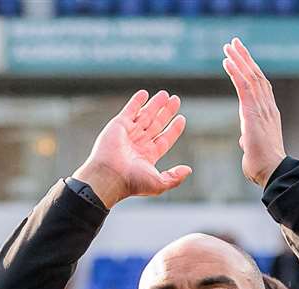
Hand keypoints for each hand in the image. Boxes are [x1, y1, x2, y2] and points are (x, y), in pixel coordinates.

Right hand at [72, 90, 190, 208]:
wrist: (110, 175)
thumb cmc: (133, 182)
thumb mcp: (159, 184)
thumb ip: (174, 177)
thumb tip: (188, 170)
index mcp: (149, 156)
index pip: (165, 139)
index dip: (174, 129)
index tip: (181, 118)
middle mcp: (139, 144)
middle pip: (157, 124)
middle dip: (166, 112)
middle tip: (175, 100)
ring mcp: (129, 133)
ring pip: (145, 114)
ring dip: (155, 104)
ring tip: (165, 94)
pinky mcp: (119, 124)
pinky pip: (129, 110)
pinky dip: (136, 101)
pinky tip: (145, 93)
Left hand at [222, 38, 287, 187]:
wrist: (272, 171)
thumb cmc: (263, 166)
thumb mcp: (253, 149)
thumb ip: (248, 140)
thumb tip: (244, 140)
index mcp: (267, 114)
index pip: (259, 86)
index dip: (251, 70)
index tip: (241, 58)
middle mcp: (267, 107)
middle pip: (256, 75)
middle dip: (245, 58)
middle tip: (235, 43)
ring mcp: (262, 108)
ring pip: (251, 76)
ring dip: (239, 59)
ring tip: (230, 46)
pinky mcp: (253, 112)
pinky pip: (244, 86)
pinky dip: (236, 72)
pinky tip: (228, 61)